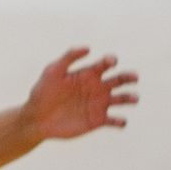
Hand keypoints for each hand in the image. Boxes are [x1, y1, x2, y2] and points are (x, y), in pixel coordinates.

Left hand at [23, 48, 138, 141]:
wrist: (37, 118)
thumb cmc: (42, 91)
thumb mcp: (52, 71)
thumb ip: (68, 58)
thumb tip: (88, 48)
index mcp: (88, 73)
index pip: (106, 64)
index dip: (111, 60)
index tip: (110, 62)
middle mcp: (97, 87)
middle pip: (120, 79)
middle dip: (129, 77)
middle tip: (134, 77)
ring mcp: (99, 104)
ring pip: (122, 99)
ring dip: (130, 98)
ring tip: (133, 98)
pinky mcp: (98, 121)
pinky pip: (115, 121)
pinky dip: (121, 121)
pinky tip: (119, 121)